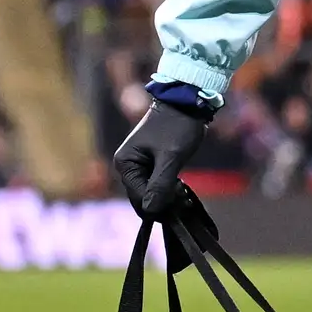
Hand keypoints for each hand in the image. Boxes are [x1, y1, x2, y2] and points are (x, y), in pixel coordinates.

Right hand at [110, 89, 214, 214]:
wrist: (186, 102)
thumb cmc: (177, 126)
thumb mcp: (170, 157)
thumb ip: (160, 184)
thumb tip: (150, 210)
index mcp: (125, 163)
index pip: (138, 197)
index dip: (158, 206)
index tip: (179, 206)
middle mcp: (126, 165)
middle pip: (142, 198)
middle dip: (162, 203)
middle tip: (184, 200)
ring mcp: (137, 165)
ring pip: (150, 193)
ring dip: (167, 198)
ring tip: (184, 194)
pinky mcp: (149, 164)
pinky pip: (155, 185)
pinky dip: (168, 190)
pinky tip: (181, 188)